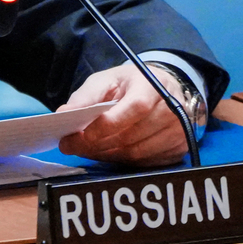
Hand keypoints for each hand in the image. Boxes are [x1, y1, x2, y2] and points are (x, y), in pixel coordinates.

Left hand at [56, 62, 189, 165]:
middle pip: (132, 136)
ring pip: (137, 153)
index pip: (135, 108)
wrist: (162, 89)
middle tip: (72, 146)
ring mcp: (178, 132)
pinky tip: (107, 153)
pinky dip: (121, 161)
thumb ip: (85, 96)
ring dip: (106, 155)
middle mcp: (172, 110)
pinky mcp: (178, 150)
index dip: (108, 125)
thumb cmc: (130, 84)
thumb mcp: (106, 80)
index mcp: (153, 86)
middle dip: (97, 144)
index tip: (82, 135)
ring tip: (86, 150)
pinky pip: (145, 163)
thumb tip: (63, 114)